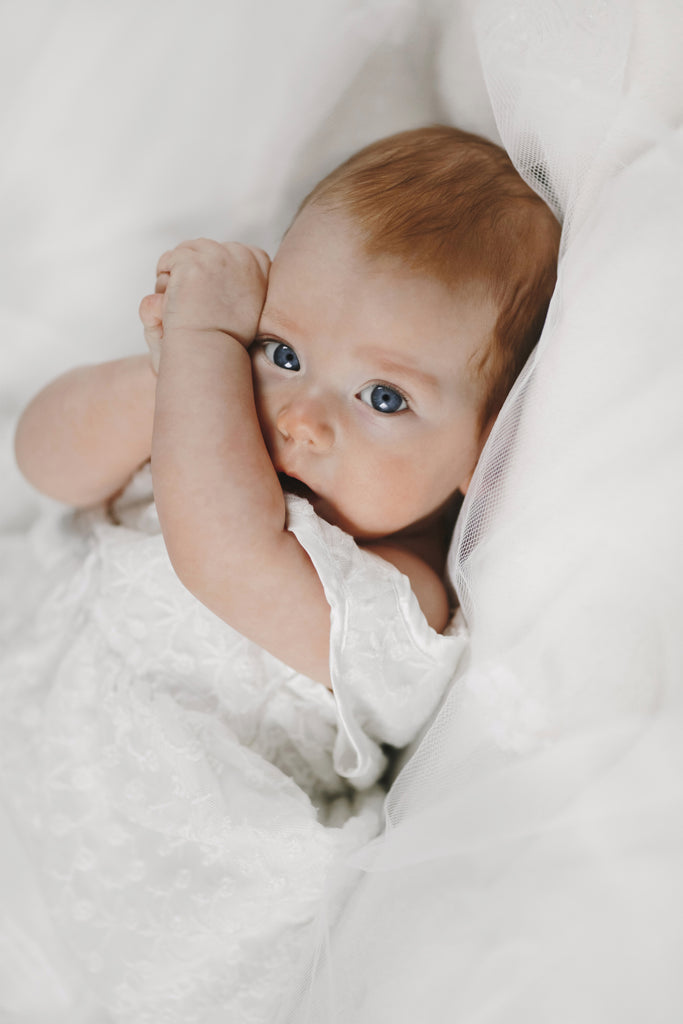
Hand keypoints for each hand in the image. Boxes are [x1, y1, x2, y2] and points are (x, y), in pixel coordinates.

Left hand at [139, 239, 269, 372]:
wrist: (211, 354)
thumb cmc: (228, 339)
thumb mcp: (251, 303)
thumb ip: (245, 278)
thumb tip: (237, 262)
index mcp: (259, 262)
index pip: (230, 249)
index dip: (213, 270)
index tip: (212, 296)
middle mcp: (241, 255)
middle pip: (205, 247)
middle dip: (194, 270)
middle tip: (195, 303)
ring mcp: (216, 256)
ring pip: (185, 252)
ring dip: (178, 274)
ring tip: (184, 303)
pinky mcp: (192, 263)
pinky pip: (168, 260)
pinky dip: (164, 277)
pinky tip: (173, 300)